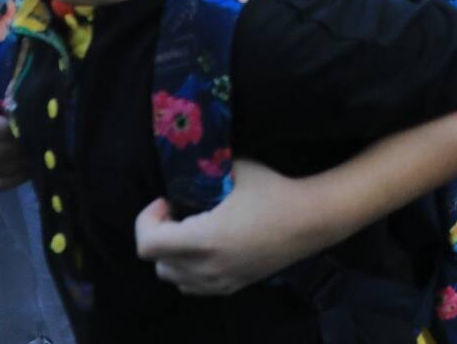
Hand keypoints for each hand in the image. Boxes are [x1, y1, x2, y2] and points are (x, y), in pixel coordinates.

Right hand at [0, 83, 28, 190]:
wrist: (2, 104)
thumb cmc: (9, 91)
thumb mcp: (11, 83)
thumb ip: (16, 89)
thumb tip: (27, 98)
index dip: (3, 129)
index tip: (23, 126)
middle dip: (11, 149)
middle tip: (33, 143)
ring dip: (16, 164)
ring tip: (35, 154)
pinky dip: (15, 179)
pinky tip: (30, 167)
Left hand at [134, 158, 308, 295]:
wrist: (309, 221)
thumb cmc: (273, 192)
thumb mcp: (236, 171)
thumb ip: (206, 172)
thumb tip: (188, 169)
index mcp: (204, 239)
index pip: (148, 244)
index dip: (147, 220)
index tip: (166, 201)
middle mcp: (206, 267)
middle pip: (157, 262)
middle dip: (159, 235)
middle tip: (178, 212)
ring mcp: (218, 282)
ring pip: (172, 277)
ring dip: (171, 254)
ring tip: (191, 231)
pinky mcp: (231, 287)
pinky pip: (192, 286)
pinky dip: (188, 270)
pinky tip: (205, 249)